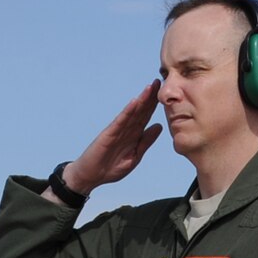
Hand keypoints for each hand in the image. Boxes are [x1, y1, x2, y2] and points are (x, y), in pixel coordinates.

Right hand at [58, 81, 163, 196]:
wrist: (91, 176)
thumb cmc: (110, 168)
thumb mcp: (134, 156)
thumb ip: (146, 142)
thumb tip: (159, 126)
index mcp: (133, 135)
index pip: (146, 117)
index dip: (155, 105)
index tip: (166, 93)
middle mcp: (126, 129)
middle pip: (140, 111)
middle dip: (150, 97)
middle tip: (160, 81)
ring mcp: (117, 130)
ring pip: (132, 113)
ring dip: (141, 100)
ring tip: (150, 87)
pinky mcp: (109, 134)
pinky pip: (120, 121)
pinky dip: (128, 112)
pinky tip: (135, 102)